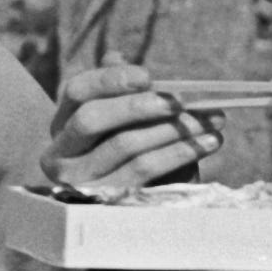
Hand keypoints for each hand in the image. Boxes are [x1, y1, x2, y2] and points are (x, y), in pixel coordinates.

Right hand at [46, 62, 219, 192]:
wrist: (133, 214)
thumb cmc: (129, 155)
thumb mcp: (123, 123)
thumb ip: (119, 91)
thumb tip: (116, 56)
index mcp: (62, 125)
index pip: (77, 91)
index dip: (110, 79)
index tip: (147, 75)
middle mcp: (60, 154)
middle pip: (92, 119)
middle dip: (140, 106)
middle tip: (183, 101)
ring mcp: (78, 182)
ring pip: (124, 145)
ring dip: (173, 129)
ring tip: (211, 120)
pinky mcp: (105, 202)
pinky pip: (144, 171)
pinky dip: (180, 153)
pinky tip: (207, 143)